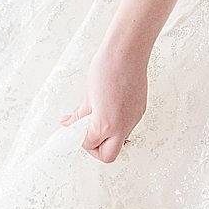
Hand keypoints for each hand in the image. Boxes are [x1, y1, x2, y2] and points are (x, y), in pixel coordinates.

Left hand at [59, 37, 147, 162]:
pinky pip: (127, 127)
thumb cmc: (106, 68)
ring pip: (119, 141)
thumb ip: (79, 115)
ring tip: (98, 117)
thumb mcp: (87, 95)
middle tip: (87, 134)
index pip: (89, 144)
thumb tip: (68, 124)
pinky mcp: (140, 111)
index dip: (80, 138)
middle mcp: (122, 126)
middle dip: (95, 149)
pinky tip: (110, 108)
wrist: (128, 52)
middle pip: (108, 156)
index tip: (75, 130)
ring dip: (107, 136)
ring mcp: (133, 120)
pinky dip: (117, 124)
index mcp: (106, 123)